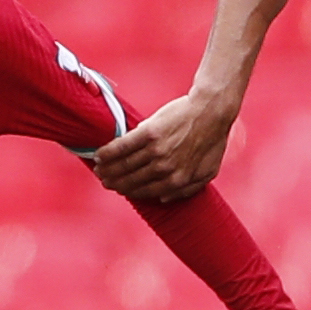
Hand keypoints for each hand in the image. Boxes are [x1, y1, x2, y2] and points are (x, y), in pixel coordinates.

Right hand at [93, 91, 236, 202]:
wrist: (211, 111)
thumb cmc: (212, 140)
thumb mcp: (207, 172)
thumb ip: (187, 189)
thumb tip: (164, 198)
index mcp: (177, 181)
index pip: (145, 191)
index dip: (129, 191)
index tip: (119, 189)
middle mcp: (164, 169)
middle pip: (131, 179)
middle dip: (114, 182)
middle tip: (104, 180)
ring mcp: (156, 151)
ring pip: (125, 164)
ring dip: (108, 169)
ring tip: (98, 169)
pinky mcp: (149, 133)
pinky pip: (122, 146)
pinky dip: (109, 152)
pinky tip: (99, 155)